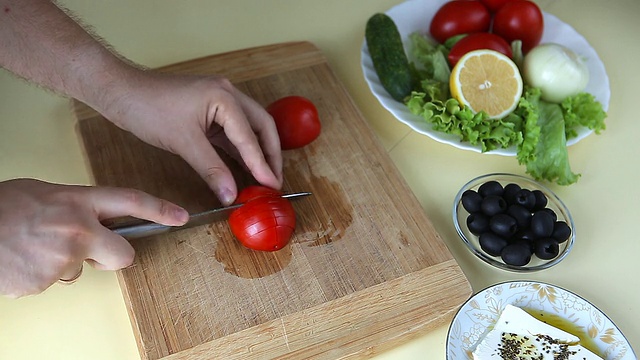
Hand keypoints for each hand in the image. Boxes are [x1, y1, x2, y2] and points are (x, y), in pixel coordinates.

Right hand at [0, 178, 187, 297]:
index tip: (180, 216)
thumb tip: (92, 219)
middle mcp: (77, 230)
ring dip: (63, 263)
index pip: (130, 201)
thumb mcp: (45, 193)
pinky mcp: (44, 282)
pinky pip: (54, 282)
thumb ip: (76, 206)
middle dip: (112, 257)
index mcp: (77, 201)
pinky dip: (41, 274)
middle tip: (89, 251)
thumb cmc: (2, 207)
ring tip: (33, 246)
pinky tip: (23, 259)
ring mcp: (62, 258)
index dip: (159, 209)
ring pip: (80, 270)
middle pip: (123, 255)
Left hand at [103, 72, 283, 204]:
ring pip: (250, 129)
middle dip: (270, 155)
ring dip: (258, 153)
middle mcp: (228, 94)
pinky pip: (233, 133)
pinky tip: (245, 168)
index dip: (262, 163)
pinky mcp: (211, 112)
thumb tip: (230, 195)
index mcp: (224, 96)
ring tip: (265, 178)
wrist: (122, 92)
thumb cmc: (148, 108)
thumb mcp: (183, 142)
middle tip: (275, 181)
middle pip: (262, 126)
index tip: (272, 185)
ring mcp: (220, 102)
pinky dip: (241, 151)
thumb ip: (211, 170)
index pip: (249, 136)